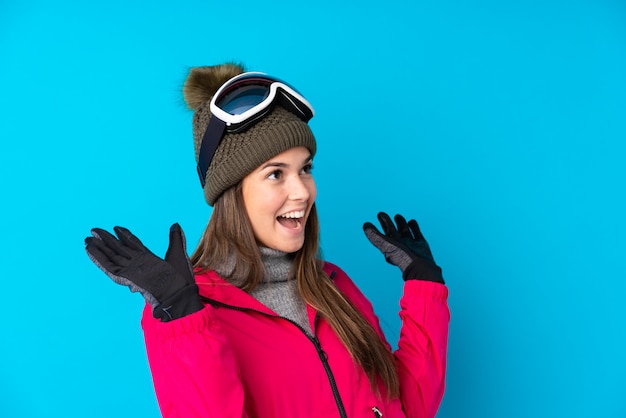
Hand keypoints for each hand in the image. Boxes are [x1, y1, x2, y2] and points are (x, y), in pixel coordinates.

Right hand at [85, 223, 203, 320]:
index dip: (124, 235)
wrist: (178, 295)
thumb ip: (175, 238)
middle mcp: (137, 264)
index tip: (116, 227)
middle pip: (118, 249)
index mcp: (149, 259)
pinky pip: (108, 267)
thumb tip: (176, 224)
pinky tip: (89, 249)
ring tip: (87, 239)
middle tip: (94, 230)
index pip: (133, 245)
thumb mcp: (178, 254)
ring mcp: (130, 270)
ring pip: (111, 256)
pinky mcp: (125, 277)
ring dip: (98, 248)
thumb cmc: (181, 279)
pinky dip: (98, 258)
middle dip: (106, 240)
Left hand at [363, 212, 443, 283]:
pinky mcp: (420, 243)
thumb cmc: (401, 257)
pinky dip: (413, 226)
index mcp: (391, 245)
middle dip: (387, 222)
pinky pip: (416, 232)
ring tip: (397, 216)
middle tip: (381, 214)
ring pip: (404, 230)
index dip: (382, 223)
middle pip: (392, 231)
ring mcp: (410, 243)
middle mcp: (400, 244)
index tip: (379, 215)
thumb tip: (365, 225)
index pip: (385, 232)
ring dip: (401, 223)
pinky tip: (411, 222)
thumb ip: (375, 236)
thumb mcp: (385, 245)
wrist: (419, 266)